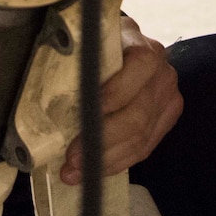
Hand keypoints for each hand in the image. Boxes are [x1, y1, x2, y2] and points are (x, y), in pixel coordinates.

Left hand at [62, 15, 182, 184]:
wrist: (125, 49)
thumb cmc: (100, 49)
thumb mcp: (91, 42)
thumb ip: (80, 57)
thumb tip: (47, 85)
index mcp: (145, 48)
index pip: (138, 67)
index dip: (114, 92)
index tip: (86, 114)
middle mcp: (162, 73)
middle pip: (138, 113)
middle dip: (102, 140)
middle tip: (72, 158)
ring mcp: (168, 98)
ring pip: (141, 137)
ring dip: (106, 159)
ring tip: (76, 172)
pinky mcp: (167, 119)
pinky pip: (144, 148)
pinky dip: (118, 162)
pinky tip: (95, 170)